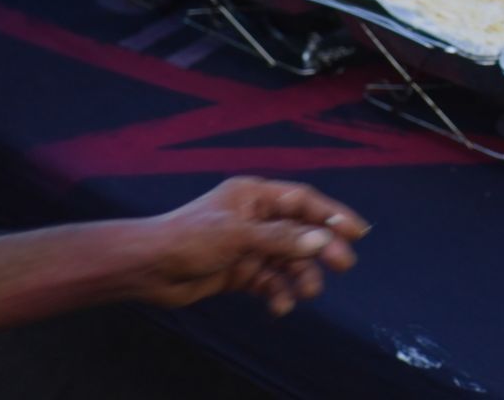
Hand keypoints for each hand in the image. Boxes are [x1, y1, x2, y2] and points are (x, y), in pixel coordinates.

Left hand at [126, 177, 368, 316]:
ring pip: (287, 260)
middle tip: (343, 264)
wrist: (146, 269)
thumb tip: (322, 240)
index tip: (357, 231)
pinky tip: (279, 306)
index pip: (302, 201)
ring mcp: (247, 246)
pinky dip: (277, 293)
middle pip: (299, 231)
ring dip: (300, 276)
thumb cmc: (187, 239)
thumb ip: (280, 238)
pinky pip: (268, 281)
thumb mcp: (236, 235)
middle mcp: (254, 219)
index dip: (331, 214)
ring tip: (308, 292)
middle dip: (321, 249)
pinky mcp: (239, 272)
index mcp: (254, 197)